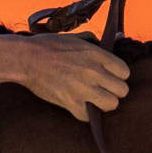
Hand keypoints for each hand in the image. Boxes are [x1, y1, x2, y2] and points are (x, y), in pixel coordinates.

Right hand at [0, 34, 130, 120]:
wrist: (26, 58)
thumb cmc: (48, 46)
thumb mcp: (75, 38)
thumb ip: (96, 41)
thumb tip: (117, 35)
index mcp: (96, 54)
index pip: (124, 72)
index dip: (118, 76)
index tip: (109, 78)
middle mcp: (94, 72)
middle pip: (122, 90)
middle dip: (114, 92)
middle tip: (104, 91)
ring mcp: (83, 88)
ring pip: (111, 104)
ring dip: (104, 104)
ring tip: (95, 101)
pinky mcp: (70, 102)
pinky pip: (88, 116)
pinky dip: (85, 114)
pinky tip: (79, 107)